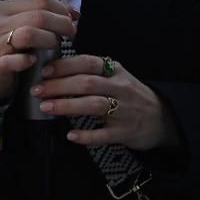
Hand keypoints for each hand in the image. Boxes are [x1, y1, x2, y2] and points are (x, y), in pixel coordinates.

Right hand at [0, 0, 78, 102]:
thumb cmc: (7, 47)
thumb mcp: (20, 24)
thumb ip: (44, 14)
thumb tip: (73, 11)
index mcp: (4, 9)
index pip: (39, 0)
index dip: (61, 8)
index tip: (72, 18)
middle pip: (38, 16)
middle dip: (61, 23)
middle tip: (70, 33)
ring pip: (28, 34)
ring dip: (48, 39)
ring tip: (56, 45)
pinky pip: (14, 60)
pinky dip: (28, 60)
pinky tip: (35, 61)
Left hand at [31, 54, 178, 151]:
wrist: (162, 118)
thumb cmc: (130, 96)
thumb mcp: (116, 77)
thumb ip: (92, 72)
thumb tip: (56, 69)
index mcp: (116, 71)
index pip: (88, 63)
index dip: (65, 66)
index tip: (45, 71)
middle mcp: (121, 88)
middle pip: (87, 83)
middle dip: (59, 86)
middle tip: (37, 91)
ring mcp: (124, 110)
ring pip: (94, 105)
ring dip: (67, 106)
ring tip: (46, 108)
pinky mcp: (126, 132)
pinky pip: (104, 134)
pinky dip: (87, 135)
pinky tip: (71, 135)